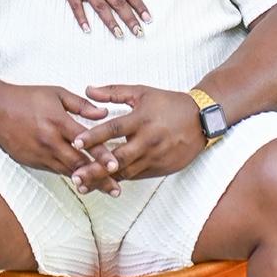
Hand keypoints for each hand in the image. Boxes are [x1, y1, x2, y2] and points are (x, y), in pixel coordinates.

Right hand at [0, 83, 120, 194]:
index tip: (115, 165)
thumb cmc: (27, 98)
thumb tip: (103, 114)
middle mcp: (50, 141)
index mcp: (57, 121)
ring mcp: (40, 154)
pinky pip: (56, 171)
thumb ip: (81, 105)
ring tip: (105, 190)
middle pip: (78, 164)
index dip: (100, 154)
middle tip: (116, 190)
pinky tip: (83, 182)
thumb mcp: (56, 94)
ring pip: (68, 172)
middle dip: (99, 178)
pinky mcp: (33, 162)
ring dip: (87, 182)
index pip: (84, 141)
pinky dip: (70, 176)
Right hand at [37, 0, 149, 37]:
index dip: (140, 6)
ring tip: (120, 35)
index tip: (148, 18)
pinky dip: (82, 19)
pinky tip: (87, 30)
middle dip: (130, 19)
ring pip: (101, 8)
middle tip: (139, 33)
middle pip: (118, 3)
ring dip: (111, 23)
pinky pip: (77, 7)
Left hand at [73, 85, 205, 179]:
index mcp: (141, 119)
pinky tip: (105, 185)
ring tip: (84, 186)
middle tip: (76, 177)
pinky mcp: (160, 168)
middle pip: (118, 157)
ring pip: (126, 172)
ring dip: (104, 179)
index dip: (94, 136)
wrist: (201, 120)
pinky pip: (137, 176)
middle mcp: (148, 140)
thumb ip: (113, 92)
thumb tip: (88, 89)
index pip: (114, 129)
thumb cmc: (168, 103)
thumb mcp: (141, 92)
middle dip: (95, 168)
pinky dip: (120, 180)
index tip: (76, 142)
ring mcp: (154, 156)